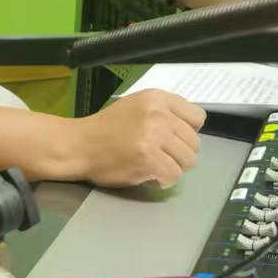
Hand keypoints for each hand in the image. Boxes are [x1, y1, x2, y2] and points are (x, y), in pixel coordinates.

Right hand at [67, 89, 205, 188]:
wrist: (80, 145)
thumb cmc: (107, 127)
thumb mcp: (137, 105)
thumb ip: (164, 111)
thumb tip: (191, 129)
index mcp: (156, 98)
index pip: (197, 117)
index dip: (187, 130)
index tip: (172, 137)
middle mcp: (158, 114)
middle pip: (195, 142)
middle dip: (180, 153)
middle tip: (160, 155)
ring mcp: (154, 136)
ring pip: (188, 160)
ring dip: (174, 167)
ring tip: (155, 165)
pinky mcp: (149, 159)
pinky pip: (174, 175)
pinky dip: (164, 180)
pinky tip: (151, 175)